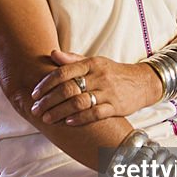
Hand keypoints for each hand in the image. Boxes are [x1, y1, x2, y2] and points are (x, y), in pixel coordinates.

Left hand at [30, 48, 161, 125]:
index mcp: (91, 64)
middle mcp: (99, 76)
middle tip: (36, 109)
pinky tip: (68, 122)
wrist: (142, 83)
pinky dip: (80, 119)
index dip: (46, 83)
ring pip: (79, 103)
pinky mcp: (116, 107)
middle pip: (68, 89)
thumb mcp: (95, 62)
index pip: (63, 72)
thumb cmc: (113, 73)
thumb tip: (52, 53)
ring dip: (59, 112)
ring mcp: (108, 92)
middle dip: (48, 100)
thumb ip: (73, 60)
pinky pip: (95, 113)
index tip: (34, 93)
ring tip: (47, 119)